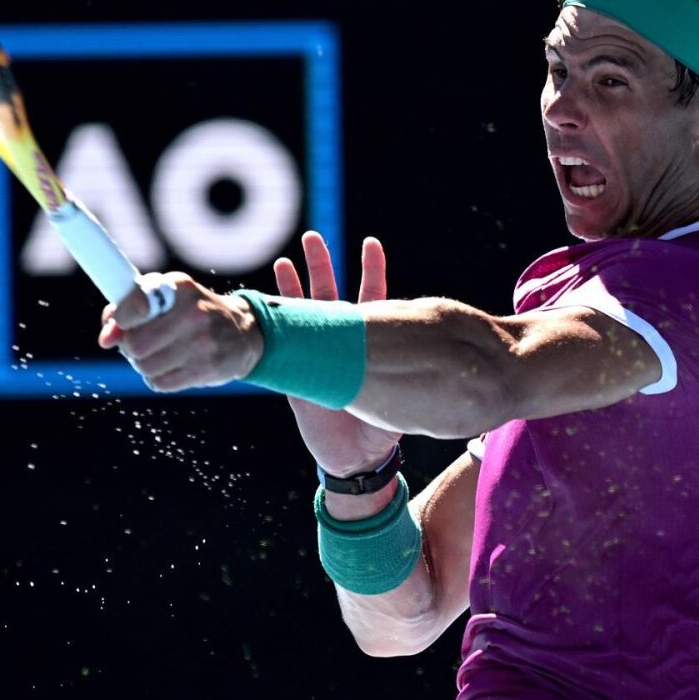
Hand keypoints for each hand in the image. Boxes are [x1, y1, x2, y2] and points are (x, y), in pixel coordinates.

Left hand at [98, 272, 262, 391]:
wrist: (243, 333)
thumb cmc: (193, 312)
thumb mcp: (165, 298)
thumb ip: (129, 309)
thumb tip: (105, 338)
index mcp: (179, 287)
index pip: (134, 305)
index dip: (119, 319)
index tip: (119, 323)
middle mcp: (193, 313)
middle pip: (135, 344)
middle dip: (130, 347)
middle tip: (140, 343)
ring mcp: (203, 342)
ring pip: (145, 366)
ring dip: (144, 365)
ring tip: (159, 354)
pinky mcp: (207, 369)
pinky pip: (160, 383)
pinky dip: (158, 378)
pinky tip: (172, 367)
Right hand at [274, 231, 402, 476]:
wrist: (353, 461)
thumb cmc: (381, 430)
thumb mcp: (398, 398)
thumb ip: (405, 377)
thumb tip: (437, 355)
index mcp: (369, 345)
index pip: (372, 298)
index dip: (371, 271)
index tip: (371, 243)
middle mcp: (340, 344)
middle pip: (330, 296)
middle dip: (321, 266)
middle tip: (313, 237)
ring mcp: (314, 355)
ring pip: (303, 313)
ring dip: (295, 285)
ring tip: (287, 255)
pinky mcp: (293, 374)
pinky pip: (280, 342)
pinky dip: (273, 320)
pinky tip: (261, 297)